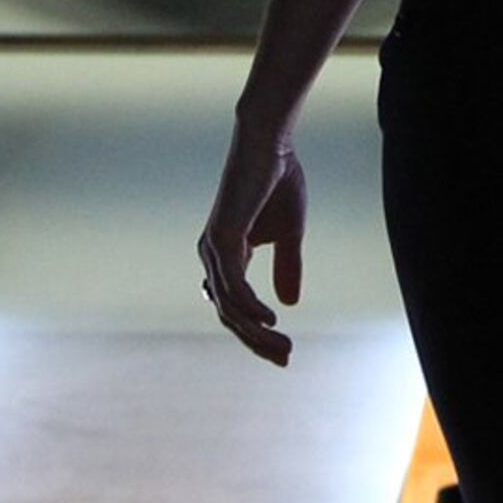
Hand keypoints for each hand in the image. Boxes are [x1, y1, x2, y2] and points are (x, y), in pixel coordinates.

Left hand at [198, 119, 308, 365]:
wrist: (271, 144)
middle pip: (229, 313)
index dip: (255, 333)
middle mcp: (213, 256)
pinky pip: (233, 285)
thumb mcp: (290, 234)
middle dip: (256, 340)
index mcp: (226, 255)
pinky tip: (269, 320)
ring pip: (229, 306)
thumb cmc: (278, 181)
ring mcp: (214, 248)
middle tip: (285, 358)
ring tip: (283, 346)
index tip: (282, 351)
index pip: (234, 306)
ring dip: (255, 331)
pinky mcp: (222, 237)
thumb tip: (288, 305)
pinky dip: (249, 306)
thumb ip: (287, 267)